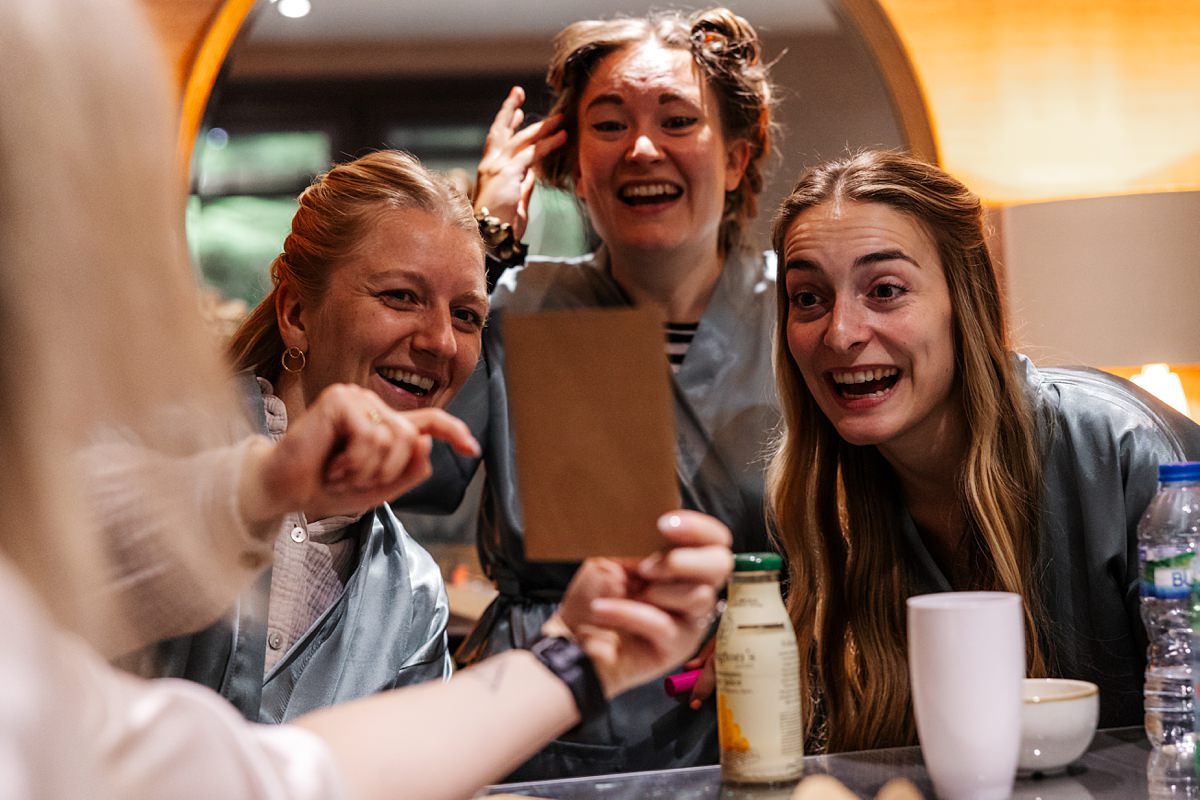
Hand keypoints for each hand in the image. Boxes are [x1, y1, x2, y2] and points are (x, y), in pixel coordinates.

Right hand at [239, 383, 479, 522]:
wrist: (285, 491)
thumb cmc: (326, 488)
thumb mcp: (379, 489)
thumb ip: (409, 471)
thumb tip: (426, 443)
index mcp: (385, 425)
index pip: (429, 423)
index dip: (454, 433)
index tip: (473, 449)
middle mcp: (373, 406)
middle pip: (413, 438)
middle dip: (388, 470)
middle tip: (353, 479)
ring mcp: (356, 398)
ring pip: (395, 439)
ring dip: (368, 469)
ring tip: (340, 472)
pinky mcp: (340, 400)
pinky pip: (372, 436)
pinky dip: (356, 461)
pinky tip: (334, 464)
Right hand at [474, 86, 566, 239]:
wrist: (490, 239)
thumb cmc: (501, 226)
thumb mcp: (515, 202)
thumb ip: (523, 186)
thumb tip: (533, 175)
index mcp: (489, 171)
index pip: (497, 142)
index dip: (506, 124)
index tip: (515, 111)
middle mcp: (490, 165)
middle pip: (501, 131)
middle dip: (510, 110)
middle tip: (518, 92)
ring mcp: (497, 168)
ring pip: (521, 140)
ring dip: (542, 128)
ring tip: (559, 118)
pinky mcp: (508, 174)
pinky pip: (532, 154)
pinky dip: (548, 145)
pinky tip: (562, 137)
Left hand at [547, 510, 732, 698]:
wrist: (571, 637)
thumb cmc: (593, 596)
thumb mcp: (613, 555)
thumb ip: (642, 540)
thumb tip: (661, 522)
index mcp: (682, 560)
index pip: (714, 539)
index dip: (698, 529)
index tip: (665, 524)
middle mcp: (693, 588)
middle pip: (721, 565)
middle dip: (687, 560)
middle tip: (647, 567)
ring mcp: (689, 620)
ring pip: (699, 596)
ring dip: (659, 589)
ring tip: (627, 590)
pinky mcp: (677, 648)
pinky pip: (663, 624)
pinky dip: (628, 612)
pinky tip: (603, 609)